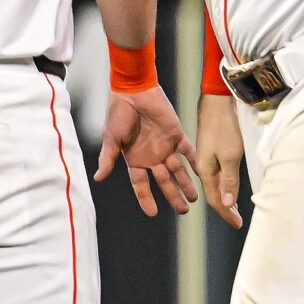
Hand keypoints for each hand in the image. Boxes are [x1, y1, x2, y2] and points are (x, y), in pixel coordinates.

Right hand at [96, 87, 198, 216]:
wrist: (133, 90)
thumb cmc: (118, 113)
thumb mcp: (112, 138)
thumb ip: (108, 159)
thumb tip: (98, 178)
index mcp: (134, 159)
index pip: (141, 184)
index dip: (146, 198)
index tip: (153, 213)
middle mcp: (151, 156)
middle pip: (164, 182)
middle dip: (173, 196)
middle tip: (183, 210)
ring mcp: (165, 146)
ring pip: (178, 171)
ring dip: (186, 184)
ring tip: (195, 199)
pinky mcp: (177, 135)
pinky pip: (189, 151)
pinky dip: (196, 162)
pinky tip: (205, 174)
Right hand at [194, 93, 245, 229]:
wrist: (218, 102)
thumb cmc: (225, 127)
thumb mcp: (230, 156)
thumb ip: (229, 180)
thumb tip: (227, 204)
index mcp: (205, 171)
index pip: (216, 200)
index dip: (227, 214)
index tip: (237, 225)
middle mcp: (203, 167)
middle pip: (215, 194)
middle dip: (226, 209)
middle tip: (237, 220)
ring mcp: (207, 157)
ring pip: (216, 183)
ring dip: (226, 197)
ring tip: (235, 208)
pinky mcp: (213, 149)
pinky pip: (218, 172)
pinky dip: (225, 183)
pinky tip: (230, 184)